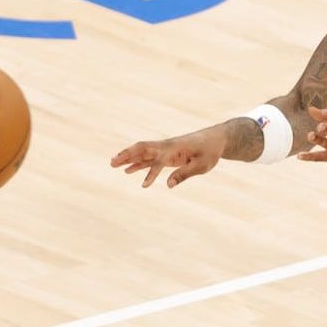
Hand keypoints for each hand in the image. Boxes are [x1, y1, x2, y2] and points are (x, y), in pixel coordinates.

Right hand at [111, 127, 225, 187]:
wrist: (214, 139)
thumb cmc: (209, 152)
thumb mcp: (202, 165)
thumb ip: (184, 174)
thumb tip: (168, 185)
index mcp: (175, 148)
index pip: (159, 161)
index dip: (151, 174)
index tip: (144, 186)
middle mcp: (166, 146)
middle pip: (142, 148)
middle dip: (127, 155)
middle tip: (112, 162)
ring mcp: (165, 149)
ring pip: (142, 152)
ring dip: (128, 157)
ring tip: (112, 164)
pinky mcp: (167, 153)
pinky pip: (148, 158)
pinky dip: (138, 163)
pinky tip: (128, 170)